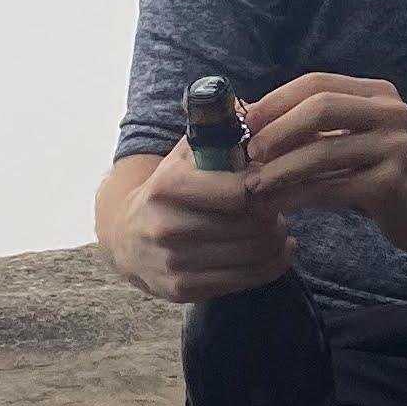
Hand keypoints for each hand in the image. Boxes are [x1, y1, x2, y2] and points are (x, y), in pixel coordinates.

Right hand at [111, 146, 296, 307]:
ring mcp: (174, 262)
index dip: (262, 186)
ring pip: (253, 253)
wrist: (127, 238)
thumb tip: (258, 115)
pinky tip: (277, 249)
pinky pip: (247, 279)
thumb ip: (217, 133)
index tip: (269, 181)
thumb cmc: (169, 190)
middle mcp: (166, 227)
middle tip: (279, 205)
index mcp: (166, 187)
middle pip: (250, 224)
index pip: (236, 192)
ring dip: (276, 238)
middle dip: (274, 212)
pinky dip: (273, 263)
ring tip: (276, 225)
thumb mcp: (184, 155)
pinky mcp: (184, 289)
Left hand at [236, 70, 406, 255]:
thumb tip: (250, 120)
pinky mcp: (391, 182)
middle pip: (321, 108)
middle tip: (249, 154)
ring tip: (253, 186)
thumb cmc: (381, 171)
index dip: (277, 100)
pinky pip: (331, 187)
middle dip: (277, 130)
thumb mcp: (354, 138)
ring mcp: (395, 146)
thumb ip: (315, 128)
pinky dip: (297, 196)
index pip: (318, 83)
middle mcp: (390, 112)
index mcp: (377, 93)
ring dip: (280, 170)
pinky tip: (276, 205)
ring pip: (323, 151)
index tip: (245, 122)